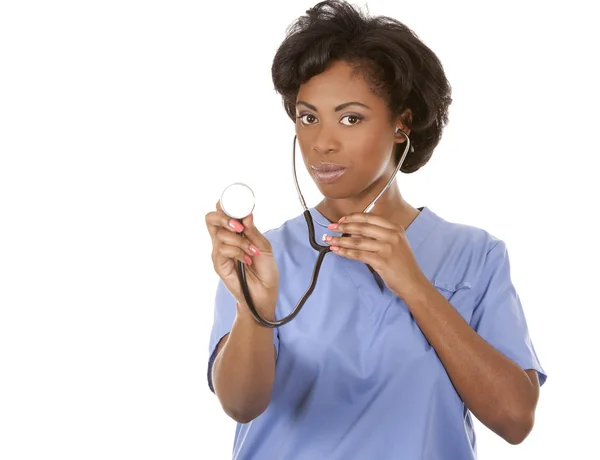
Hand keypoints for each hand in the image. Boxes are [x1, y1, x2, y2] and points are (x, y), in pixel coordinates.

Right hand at [205, 201, 278, 318]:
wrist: (265, 292)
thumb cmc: (265, 270)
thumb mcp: (264, 246)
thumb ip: (254, 231)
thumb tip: (247, 214)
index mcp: (234, 232)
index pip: (221, 212)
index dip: (225, 204)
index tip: (239, 204)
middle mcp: (223, 240)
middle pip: (210, 218)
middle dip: (224, 217)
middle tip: (240, 226)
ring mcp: (219, 252)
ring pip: (220, 235)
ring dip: (240, 241)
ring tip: (252, 251)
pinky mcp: (218, 265)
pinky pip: (222, 250)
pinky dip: (237, 252)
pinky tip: (248, 260)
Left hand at [323, 213, 426, 299]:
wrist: (413, 283)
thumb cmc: (402, 264)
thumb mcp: (396, 243)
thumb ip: (379, 235)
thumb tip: (354, 230)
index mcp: (395, 228)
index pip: (370, 218)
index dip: (353, 217)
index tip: (341, 219)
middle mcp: (392, 235)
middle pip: (361, 228)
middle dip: (343, 227)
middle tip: (330, 227)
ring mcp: (387, 248)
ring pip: (357, 241)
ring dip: (340, 240)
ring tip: (328, 239)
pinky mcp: (382, 261)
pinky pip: (358, 255)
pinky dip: (345, 252)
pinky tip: (336, 251)